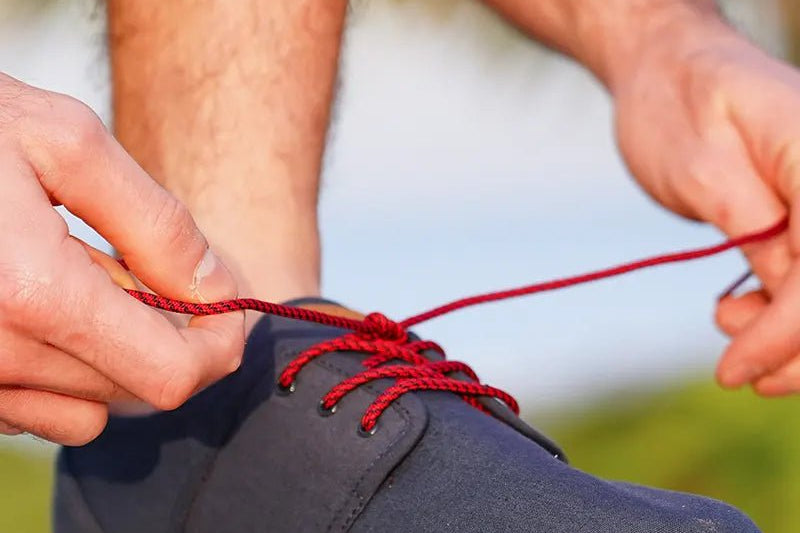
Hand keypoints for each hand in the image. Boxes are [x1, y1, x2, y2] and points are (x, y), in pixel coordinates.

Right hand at [0, 74, 243, 443]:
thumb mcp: (68, 145)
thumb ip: (156, 225)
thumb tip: (217, 289)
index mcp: (33, 296)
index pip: (170, 375)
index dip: (216, 345)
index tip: (224, 302)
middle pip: (136, 386)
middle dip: (162, 333)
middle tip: (142, 265)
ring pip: (90, 407)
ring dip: (110, 351)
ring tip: (80, 277)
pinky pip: (35, 411)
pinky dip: (60, 370)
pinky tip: (42, 307)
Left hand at [611, 12, 799, 395]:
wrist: (666, 74)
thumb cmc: (676, 105)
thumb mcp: (702, 166)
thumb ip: (753, 224)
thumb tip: (792, 294)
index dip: (792, 328)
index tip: (737, 369)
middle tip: (740, 375)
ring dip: (791, 335)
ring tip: (727, 332)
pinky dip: (783, 311)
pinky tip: (740, 316)